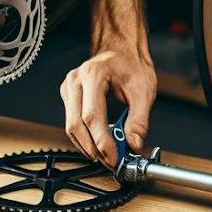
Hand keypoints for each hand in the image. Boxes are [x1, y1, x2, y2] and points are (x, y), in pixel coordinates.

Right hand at [60, 47, 155, 166]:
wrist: (120, 49)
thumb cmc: (130, 63)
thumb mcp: (144, 89)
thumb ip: (139, 119)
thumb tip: (133, 144)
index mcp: (94, 73)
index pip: (92, 115)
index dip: (102, 141)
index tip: (114, 157)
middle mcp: (76, 79)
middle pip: (76, 123)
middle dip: (94, 148)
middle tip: (111, 161)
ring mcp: (69, 87)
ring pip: (71, 126)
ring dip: (88, 145)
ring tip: (107, 155)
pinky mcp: (68, 95)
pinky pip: (71, 122)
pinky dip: (84, 137)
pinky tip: (98, 143)